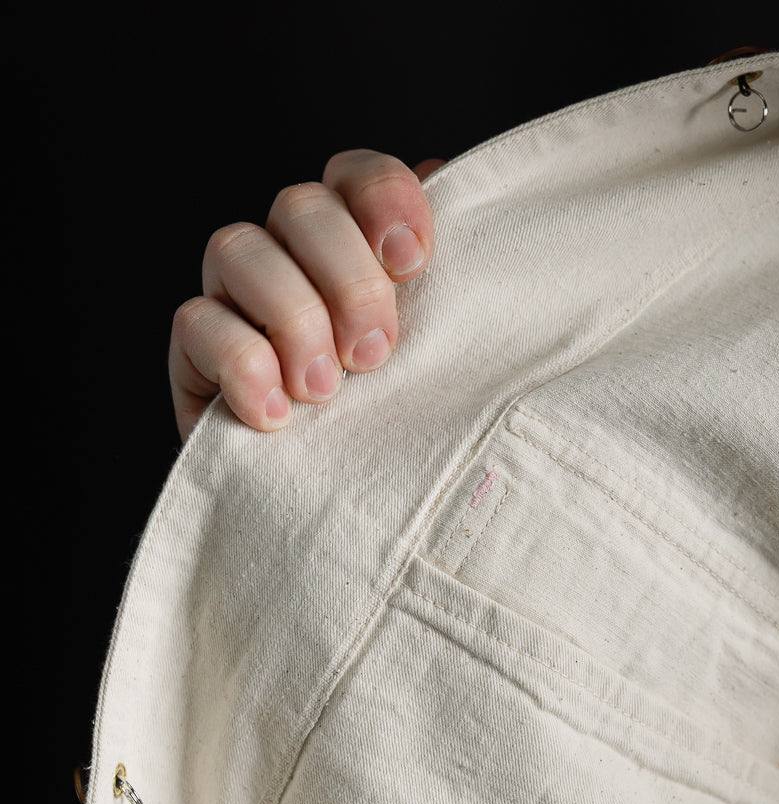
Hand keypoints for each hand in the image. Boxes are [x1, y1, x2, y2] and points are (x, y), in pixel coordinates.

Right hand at [169, 151, 443, 441]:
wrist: (348, 517)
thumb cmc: (403, 430)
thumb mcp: (443, 361)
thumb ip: (450, 287)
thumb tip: (450, 183)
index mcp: (355, 244)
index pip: (357, 177)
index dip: (384, 199)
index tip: (414, 264)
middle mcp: (292, 258)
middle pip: (300, 206)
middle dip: (346, 278)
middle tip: (374, 355)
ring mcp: (236, 301)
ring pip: (237, 248)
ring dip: (292, 317)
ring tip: (326, 392)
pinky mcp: (195, 357)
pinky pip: (195, 323)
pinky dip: (241, 364)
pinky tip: (277, 415)